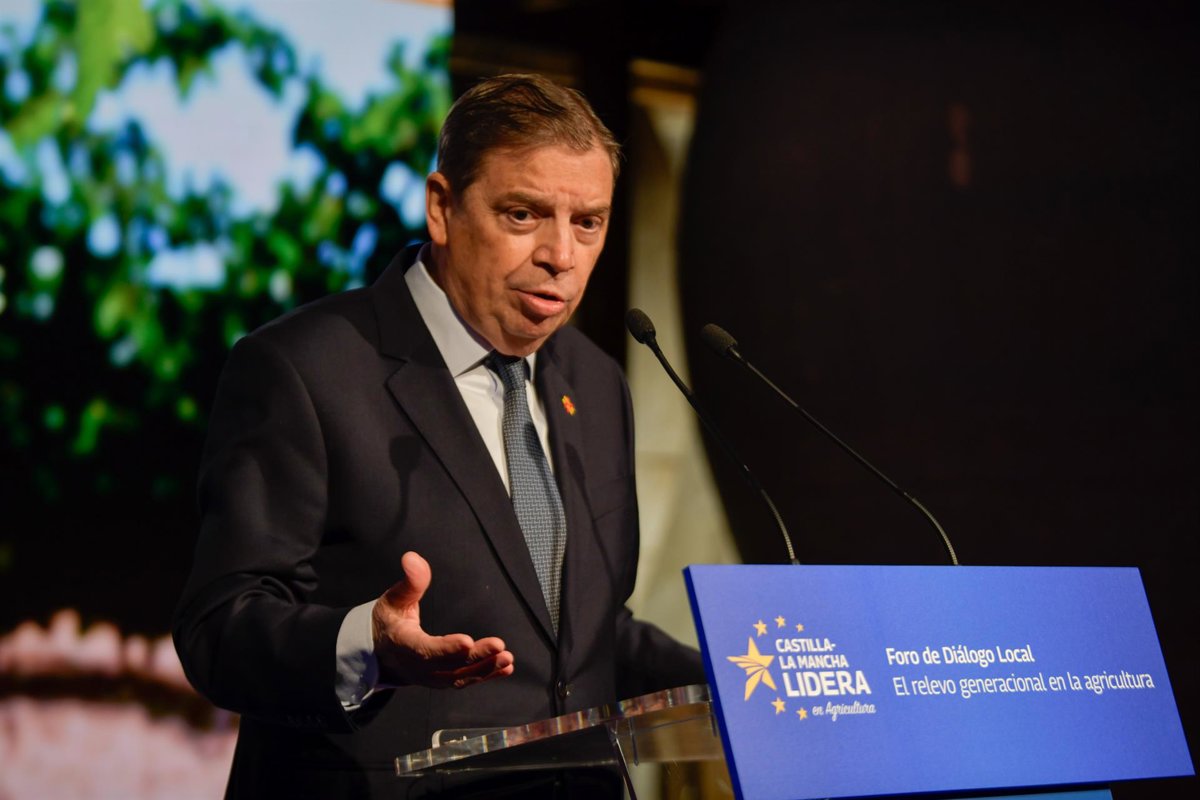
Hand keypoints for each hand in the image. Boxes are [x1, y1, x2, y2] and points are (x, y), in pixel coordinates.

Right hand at [372, 551, 514, 688]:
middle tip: (498, 646)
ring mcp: (432, 677)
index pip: (425, 650)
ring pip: (460, 677)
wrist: (383, 654)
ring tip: (506, 658)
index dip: (446, 648)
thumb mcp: (394, 599)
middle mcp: (419, 667)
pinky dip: (487, 675)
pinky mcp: (444, 680)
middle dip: (475, 658)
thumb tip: (413, 557)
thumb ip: (409, 581)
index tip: (467, 641)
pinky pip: (466, 680)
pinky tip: (506, 668)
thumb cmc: (390, 622)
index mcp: (405, 645)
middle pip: (449, 666)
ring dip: (485, 669)